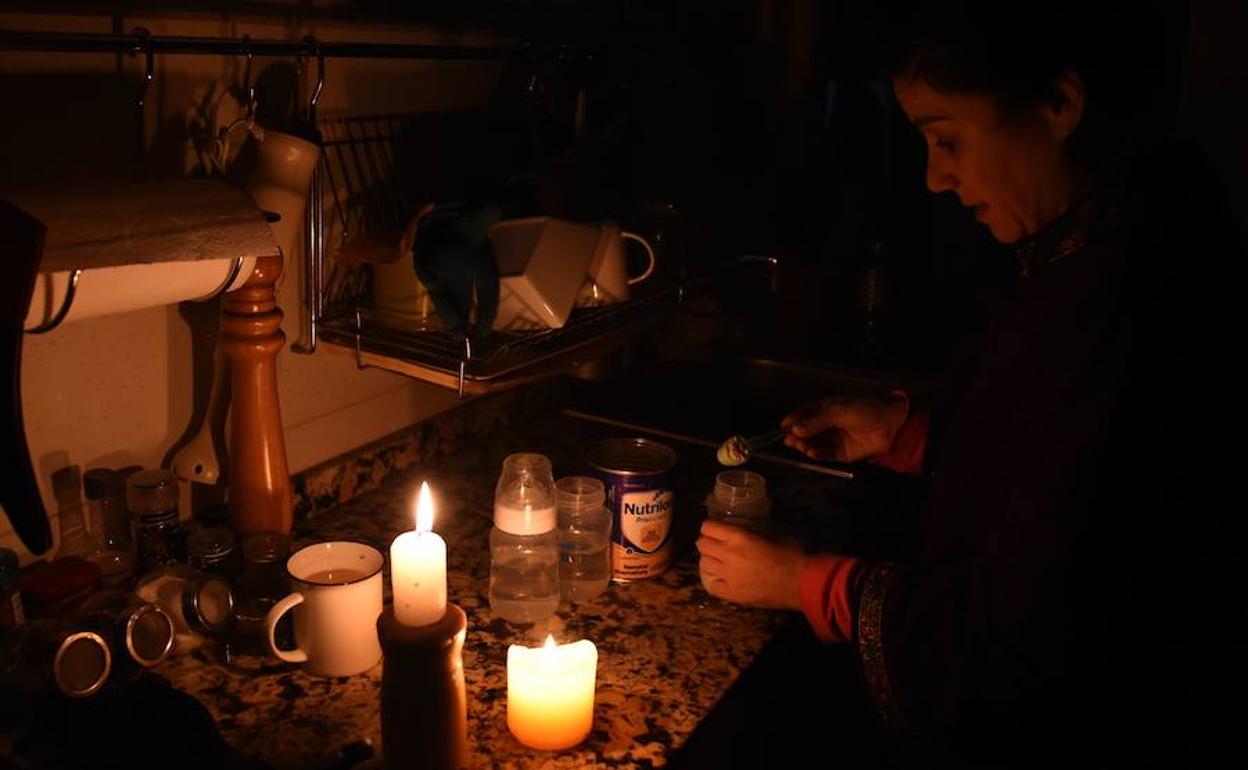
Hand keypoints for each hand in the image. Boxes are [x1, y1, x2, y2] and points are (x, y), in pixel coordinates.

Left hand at [696, 520, 806, 609]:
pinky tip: (722, 579)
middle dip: (707, 543)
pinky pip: (711, 585)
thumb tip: (744, 529)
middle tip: (716, 546)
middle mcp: (728, 554)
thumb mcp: (772, 533)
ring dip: (709, 561)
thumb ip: (753, 531)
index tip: (715, 530)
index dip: (710, 528)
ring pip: (703, 564)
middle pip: (701, 544)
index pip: (707, 527)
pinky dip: (715, 580)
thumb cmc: (791, 555)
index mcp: (739, 536)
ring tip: (719, 562)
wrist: (801, 583)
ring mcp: (728, 575)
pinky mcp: (731, 594)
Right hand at [780, 390, 909, 461]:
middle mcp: (828, 424)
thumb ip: (816, 421)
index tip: (782, 426)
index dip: (793, 419)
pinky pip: (825, 454)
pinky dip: (817, 454)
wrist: (890, 425)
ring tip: (801, 446)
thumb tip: (796, 429)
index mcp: (827, 408)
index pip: (805, 413)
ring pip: (814, 443)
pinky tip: (812, 452)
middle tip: (788, 440)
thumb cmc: (864, 410)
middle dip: (797, 435)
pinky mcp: (841, 453)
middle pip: (807, 430)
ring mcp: (834, 438)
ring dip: (805, 445)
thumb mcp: (839, 411)